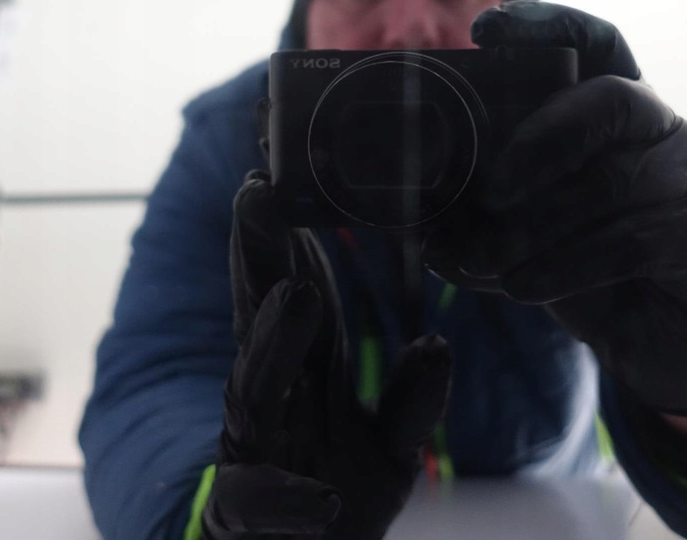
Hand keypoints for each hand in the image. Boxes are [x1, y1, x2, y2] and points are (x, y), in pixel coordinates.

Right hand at [202, 174, 451, 539]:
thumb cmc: (340, 494)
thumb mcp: (393, 445)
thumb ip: (415, 397)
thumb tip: (437, 342)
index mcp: (300, 369)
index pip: (286, 291)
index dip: (279, 238)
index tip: (275, 180)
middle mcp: (269, 395)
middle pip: (257, 314)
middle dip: (256, 254)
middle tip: (257, 192)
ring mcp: (254, 448)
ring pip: (254, 386)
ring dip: (273, 342)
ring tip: (296, 296)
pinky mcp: (249, 511)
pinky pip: (260, 501)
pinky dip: (284, 497)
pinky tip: (314, 494)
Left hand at [424, 1, 686, 417]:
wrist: (669, 350)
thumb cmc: (594, 276)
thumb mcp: (533, 234)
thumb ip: (490, 213)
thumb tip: (416, 216)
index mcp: (617, 116)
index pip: (596, 44)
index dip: (545, 25)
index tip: (483, 30)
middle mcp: (666, 130)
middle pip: (610, 99)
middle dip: (537, 140)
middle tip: (487, 191)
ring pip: (617, 177)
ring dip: (539, 223)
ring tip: (486, 258)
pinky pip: (635, 238)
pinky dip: (566, 264)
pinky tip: (524, 285)